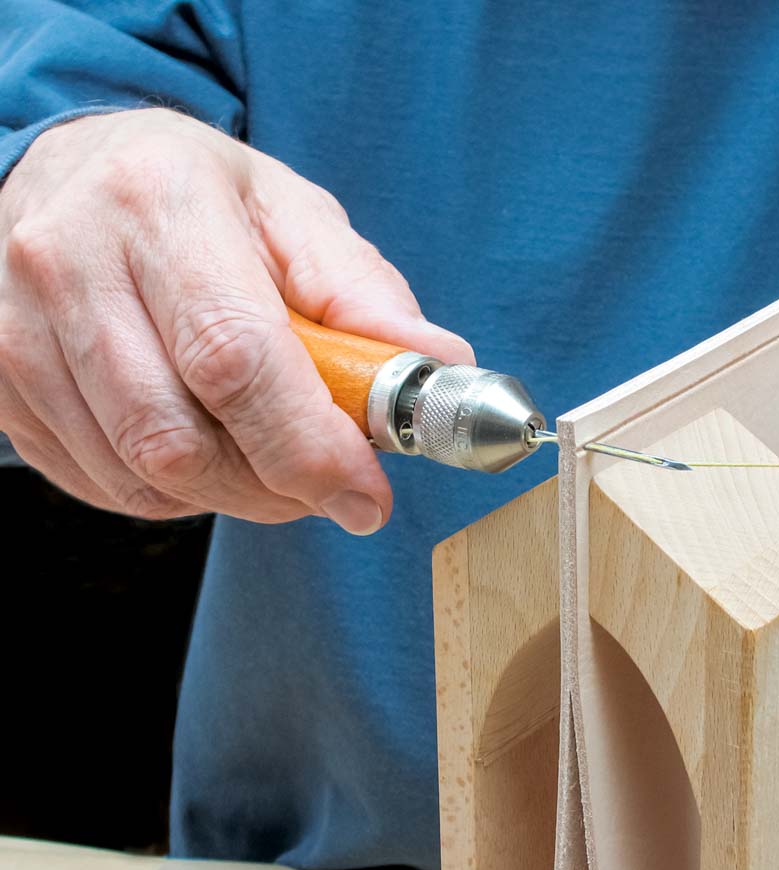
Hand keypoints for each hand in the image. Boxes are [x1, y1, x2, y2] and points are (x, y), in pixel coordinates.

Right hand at [0, 109, 471, 531]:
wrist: (71, 171)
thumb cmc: (195, 198)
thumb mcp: (293, 216)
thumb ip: (365, 295)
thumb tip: (442, 364)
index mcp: (161, 206)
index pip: (236, 361)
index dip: (310, 449)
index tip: (366, 493)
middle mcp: (69, 262)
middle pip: (180, 441)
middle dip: (276, 488)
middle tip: (326, 481)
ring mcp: (16, 327)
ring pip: (141, 477)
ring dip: (230, 494)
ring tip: (264, 451)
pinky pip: (102, 485)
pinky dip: (172, 492)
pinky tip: (201, 445)